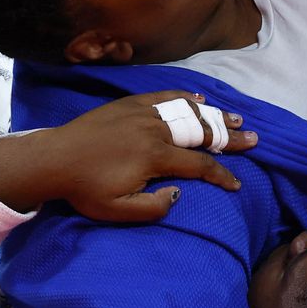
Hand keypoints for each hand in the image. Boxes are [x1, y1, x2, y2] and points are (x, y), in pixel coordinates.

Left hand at [26, 91, 256, 221]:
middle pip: (201, 132)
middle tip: (252, 138)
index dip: (221, 175)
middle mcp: (155, 130)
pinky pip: (164, 96)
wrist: (54, 158)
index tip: (236, 184)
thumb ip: (154, 207)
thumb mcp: (118, 211)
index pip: (199, 165)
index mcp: (155, 156)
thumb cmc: (85, 188)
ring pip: (187, 111)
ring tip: (235, 118)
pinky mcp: (129, 103)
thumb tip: (179, 194)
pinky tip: (199, 99)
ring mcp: (143, 113)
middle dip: (229, 137)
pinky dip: (185, 97)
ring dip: (214, 115)